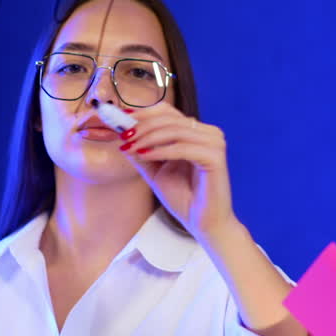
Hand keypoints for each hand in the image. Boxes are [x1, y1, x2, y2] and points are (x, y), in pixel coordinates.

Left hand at [117, 104, 236, 239]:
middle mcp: (207, 133)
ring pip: (174, 130)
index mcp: (195, 132)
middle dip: (142, 126)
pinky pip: (182, 148)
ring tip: (131, 148)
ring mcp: (214, 143)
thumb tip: (122, 135)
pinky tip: (146, 156)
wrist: (202, 223)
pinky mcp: (215, 156)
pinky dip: (161, 150)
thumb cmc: (184, 198)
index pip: (167, 112)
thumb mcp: (155, 171)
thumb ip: (141, 152)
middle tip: (124, 137)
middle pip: (169, 118)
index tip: (120, 120)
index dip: (142, 113)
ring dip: (148, 138)